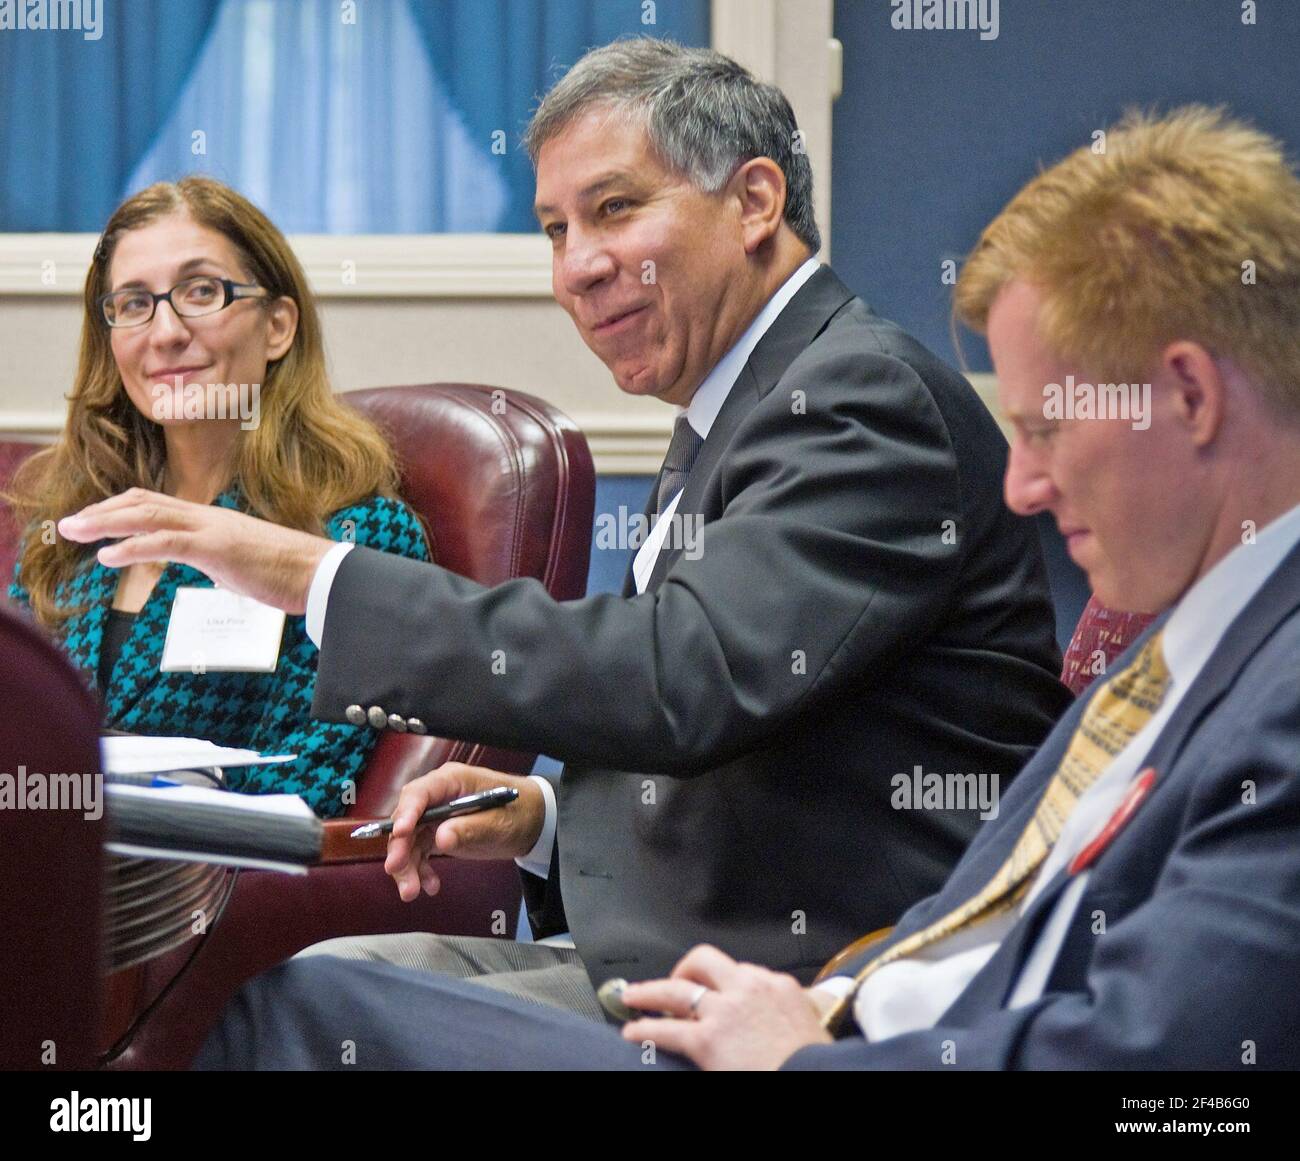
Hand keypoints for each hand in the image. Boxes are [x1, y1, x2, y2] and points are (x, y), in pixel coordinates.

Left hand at [56, 488, 332, 613]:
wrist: (322, 574)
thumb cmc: (292, 573)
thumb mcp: (248, 563)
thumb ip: (227, 560)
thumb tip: (220, 570)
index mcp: (215, 519)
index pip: (159, 502)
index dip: (122, 507)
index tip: (96, 519)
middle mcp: (209, 517)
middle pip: (144, 501)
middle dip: (102, 510)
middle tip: (69, 523)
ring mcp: (212, 530)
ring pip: (148, 515)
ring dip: (105, 522)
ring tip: (74, 532)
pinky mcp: (217, 549)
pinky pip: (165, 543)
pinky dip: (131, 547)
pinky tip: (108, 556)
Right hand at [385, 764, 544, 900]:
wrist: (531, 823)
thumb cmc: (518, 813)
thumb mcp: (499, 823)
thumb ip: (471, 829)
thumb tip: (441, 838)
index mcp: (453, 781)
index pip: (421, 792)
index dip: (407, 812)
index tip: (401, 833)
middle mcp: (438, 796)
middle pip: (408, 818)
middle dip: (400, 846)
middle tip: (396, 869)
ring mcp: (436, 815)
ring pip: (409, 840)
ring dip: (407, 866)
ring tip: (411, 892)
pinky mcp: (437, 833)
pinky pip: (420, 852)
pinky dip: (421, 870)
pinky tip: (431, 886)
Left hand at [620, 945, 831, 1069]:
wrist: (814, 1079)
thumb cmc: (812, 1062)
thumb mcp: (810, 1024)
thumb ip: (788, 1011)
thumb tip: (781, 1019)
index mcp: (778, 986)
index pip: (743, 969)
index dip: (724, 981)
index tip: (716, 990)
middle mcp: (748, 988)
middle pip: (704, 961)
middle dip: (684, 969)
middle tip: (674, 981)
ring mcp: (725, 1012)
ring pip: (676, 989)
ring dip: (650, 991)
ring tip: (633, 996)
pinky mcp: (707, 1039)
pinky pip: (666, 1028)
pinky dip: (645, 1029)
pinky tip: (632, 1031)